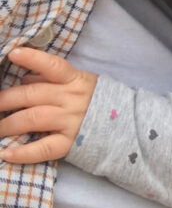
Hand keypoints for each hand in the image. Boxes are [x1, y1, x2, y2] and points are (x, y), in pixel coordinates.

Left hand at [0, 47, 96, 162]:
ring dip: (8, 124)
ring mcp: (71, 121)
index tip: (13, 53)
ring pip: (33, 119)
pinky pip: (45, 147)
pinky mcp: (70, 143)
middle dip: (5, 100)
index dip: (33, 59)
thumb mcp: (80, 82)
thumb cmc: (95, 100)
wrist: (125, 125)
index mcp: (74, 81)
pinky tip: (7, 154)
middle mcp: (71, 99)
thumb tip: (24, 77)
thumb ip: (52, 78)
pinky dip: (24, 152)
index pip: (53, 66)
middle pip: (32, 95)